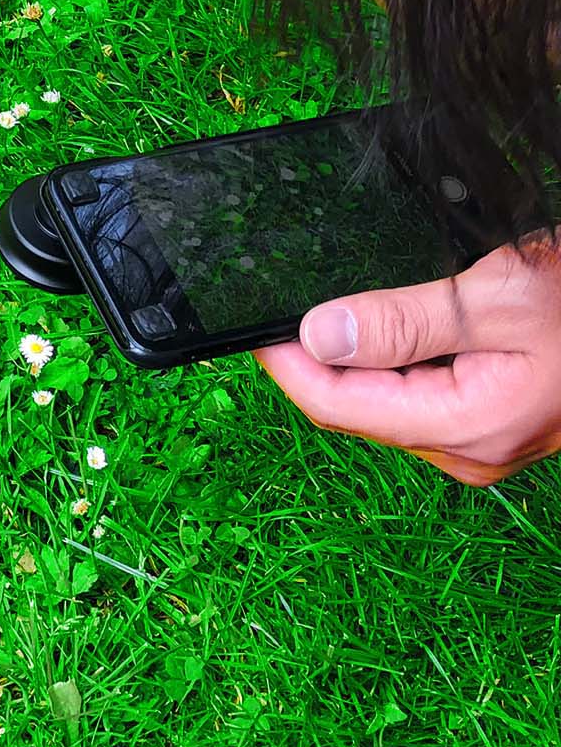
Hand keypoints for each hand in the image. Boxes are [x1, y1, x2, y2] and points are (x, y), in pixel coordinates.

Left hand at [253, 233, 560, 483]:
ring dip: (356, 357)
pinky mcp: (494, 420)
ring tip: (337, 306)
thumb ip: (403, 321)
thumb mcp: (498, 298)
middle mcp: (470, 448)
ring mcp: (483, 439)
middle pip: (354, 405)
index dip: (283, 364)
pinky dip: (395, 359)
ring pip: (384, 399)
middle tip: (284, 303)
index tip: (250, 325)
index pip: (335, 405)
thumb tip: (317, 335)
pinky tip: (393, 323)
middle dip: (314, 359)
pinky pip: (419, 393)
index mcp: (466, 426)